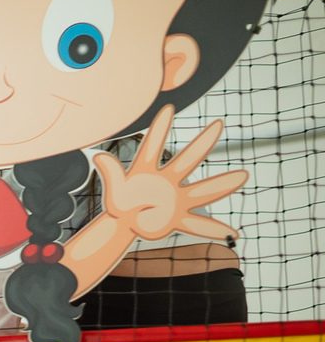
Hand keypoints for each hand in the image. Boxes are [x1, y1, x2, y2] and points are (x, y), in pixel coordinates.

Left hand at [94, 105, 245, 241]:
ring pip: (202, 190)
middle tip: (218, 124)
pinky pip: (199, 225)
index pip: (153, 146)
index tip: (168, 108)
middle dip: (202, 143)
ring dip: (222, 184)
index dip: (160, 128)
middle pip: (187, 159)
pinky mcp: (178, 217)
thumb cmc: (120, 204)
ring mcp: (176, 199)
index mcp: (148, 172)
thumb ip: (111, 173)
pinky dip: (215, 230)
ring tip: (243, 176)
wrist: (125, 223)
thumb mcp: (114, 190)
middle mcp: (167, 181)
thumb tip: (98, 156)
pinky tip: (233, 233)